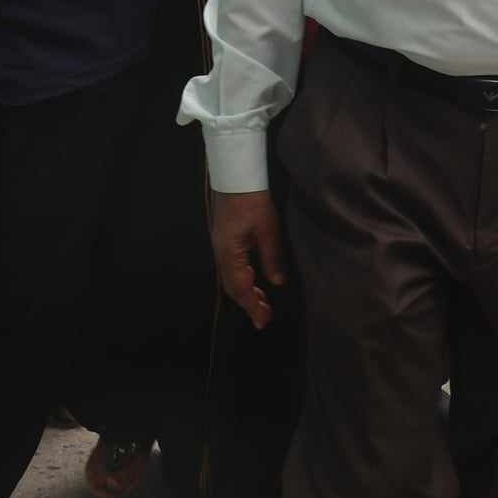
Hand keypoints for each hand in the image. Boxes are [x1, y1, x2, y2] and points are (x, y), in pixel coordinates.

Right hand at [210, 190, 286, 328]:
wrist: (234, 175)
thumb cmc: (252, 199)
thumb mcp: (268, 229)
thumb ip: (272, 257)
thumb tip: (277, 282)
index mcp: (230, 253)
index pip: (241, 288)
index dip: (252, 306)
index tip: (263, 322)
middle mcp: (221, 253)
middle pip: (232, 286)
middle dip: (248, 303)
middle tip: (265, 316)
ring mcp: (220, 246)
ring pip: (230, 277)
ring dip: (245, 291)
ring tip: (261, 302)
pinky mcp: (223, 239)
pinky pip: (230, 267)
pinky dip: (241, 279)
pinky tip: (252, 279)